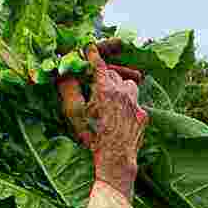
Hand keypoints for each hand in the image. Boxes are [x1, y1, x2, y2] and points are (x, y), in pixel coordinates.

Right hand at [55, 46, 146, 197]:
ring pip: (129, 85)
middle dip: (105, 75)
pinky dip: (127, 104)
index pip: (99, 65)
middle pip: (114, 74)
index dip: (93, 55)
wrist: (116, 161)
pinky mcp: (143, 116)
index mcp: (105, 89)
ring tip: (111, 97)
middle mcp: (123, 93)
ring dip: (120, 87)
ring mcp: (136, 104)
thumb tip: (64, 74)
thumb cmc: (92, 138)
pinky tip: (119, 115)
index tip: (89, 47)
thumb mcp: (76, 114)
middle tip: (96, 83)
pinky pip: (135, 102)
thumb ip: (69, 90)